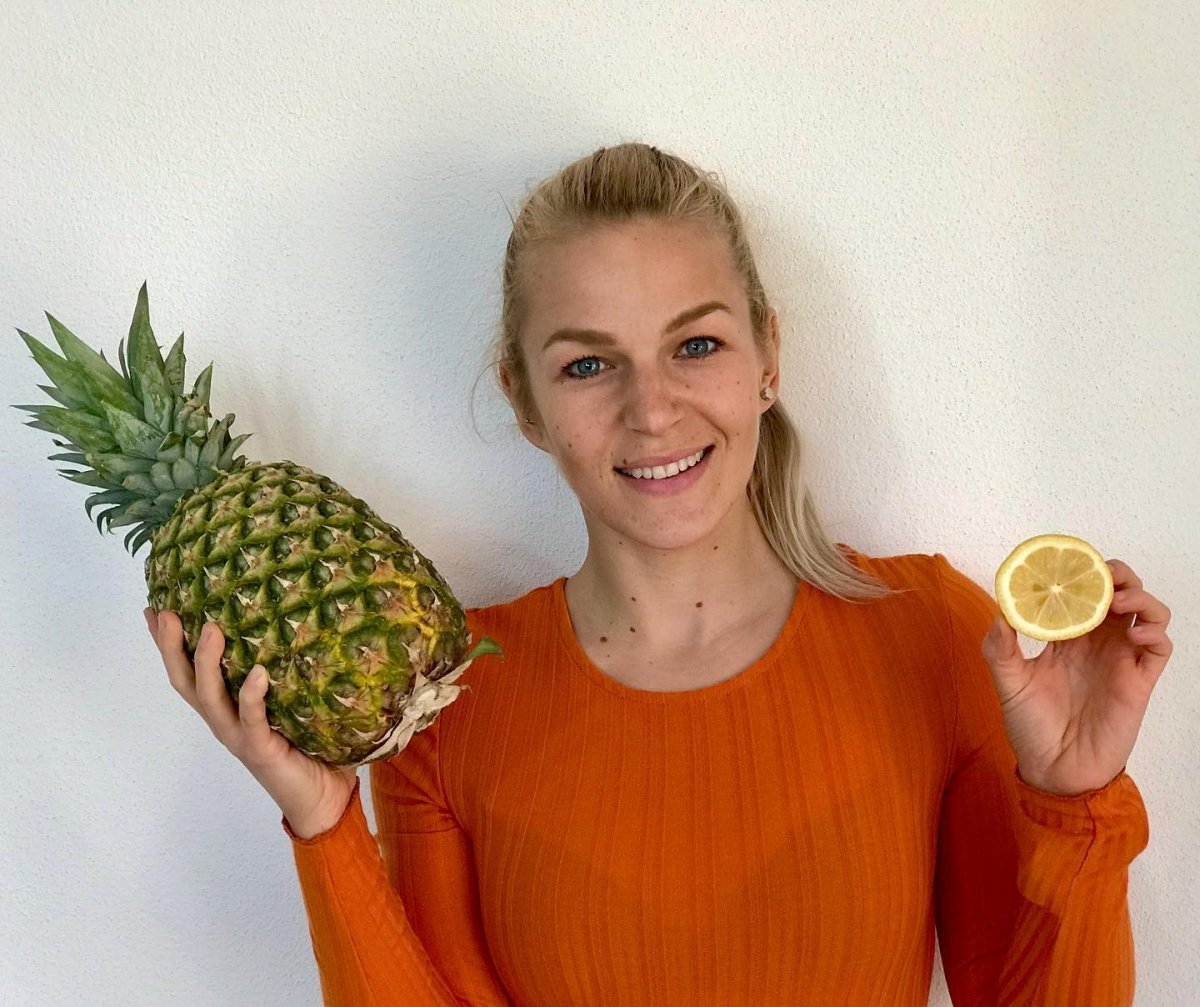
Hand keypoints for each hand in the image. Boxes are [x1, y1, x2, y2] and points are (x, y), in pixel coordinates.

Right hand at [145, 607, 358, 837]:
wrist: (322, 799)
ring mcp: (239, 736)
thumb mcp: (289, 702)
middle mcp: (224, 721)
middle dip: (171, 648)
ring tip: (210, 630)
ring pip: (210, 698)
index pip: (188, 672)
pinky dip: (253, 696)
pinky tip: (259, 674)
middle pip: (186, 682)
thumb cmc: (309, 746)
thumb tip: (296, 627)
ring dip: (206, 663)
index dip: (168, 645)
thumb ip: (283, 672)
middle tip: (166, 613)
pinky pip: (253, 719)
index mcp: (225, 709)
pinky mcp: (262, 749)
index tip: (153, 610)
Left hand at [980, 559, 1172, 796]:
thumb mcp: (1007, 682)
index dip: (1080, 572)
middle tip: (1101, 574)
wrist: (1054, 770)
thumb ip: (1000, 648)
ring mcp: (1120, 660)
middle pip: (1119, 593)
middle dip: (1115, 575)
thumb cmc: (1031, 726)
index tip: (1068, 560)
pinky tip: (1133, 635)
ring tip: (1117, 602)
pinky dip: (1155, 632)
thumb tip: (999, 611)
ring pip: (1147, 613)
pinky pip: (1159, 648)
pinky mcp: (1139, 682)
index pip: (1080, 593)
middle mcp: (1096, 643)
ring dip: (1139, 597)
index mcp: (1066, 637)